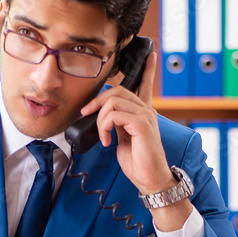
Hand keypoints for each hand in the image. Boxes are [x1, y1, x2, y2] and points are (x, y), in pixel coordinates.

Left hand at [82, 51, 175, 193]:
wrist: (150, 180)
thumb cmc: (139, 163)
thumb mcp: (123, 139)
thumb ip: (117, 124)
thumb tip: (103, 117)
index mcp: (143, 113)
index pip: (145, 86)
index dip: (147, 70)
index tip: (148, 56)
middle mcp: (146, 111)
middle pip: (117, 90)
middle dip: (97, 101)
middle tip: (87, 115)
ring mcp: (145, 117)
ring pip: (113, 101)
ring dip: (99, 119)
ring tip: (102, 136)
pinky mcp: (142, 125)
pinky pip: (114, 115)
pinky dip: (104, 127)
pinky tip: (107, 141)